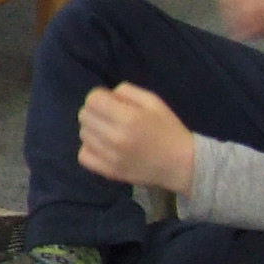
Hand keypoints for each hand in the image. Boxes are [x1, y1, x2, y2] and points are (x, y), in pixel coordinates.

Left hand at [77, 83, 198, 194]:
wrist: (180, 164)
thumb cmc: (168, 129)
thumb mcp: (154, 102)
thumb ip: (127, 91)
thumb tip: (107, 95)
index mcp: (128, 118)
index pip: (92, 100)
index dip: (99, 96)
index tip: (109, 101)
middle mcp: (115, 138)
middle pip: (84, 116)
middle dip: (94, 111)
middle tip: (110, 116)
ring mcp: (110, 157)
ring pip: (83, 134)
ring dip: (92, 129)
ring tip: (109, 132)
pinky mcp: (108, 172)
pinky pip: (83, 156)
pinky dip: (89, 149)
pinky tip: (102, 147)